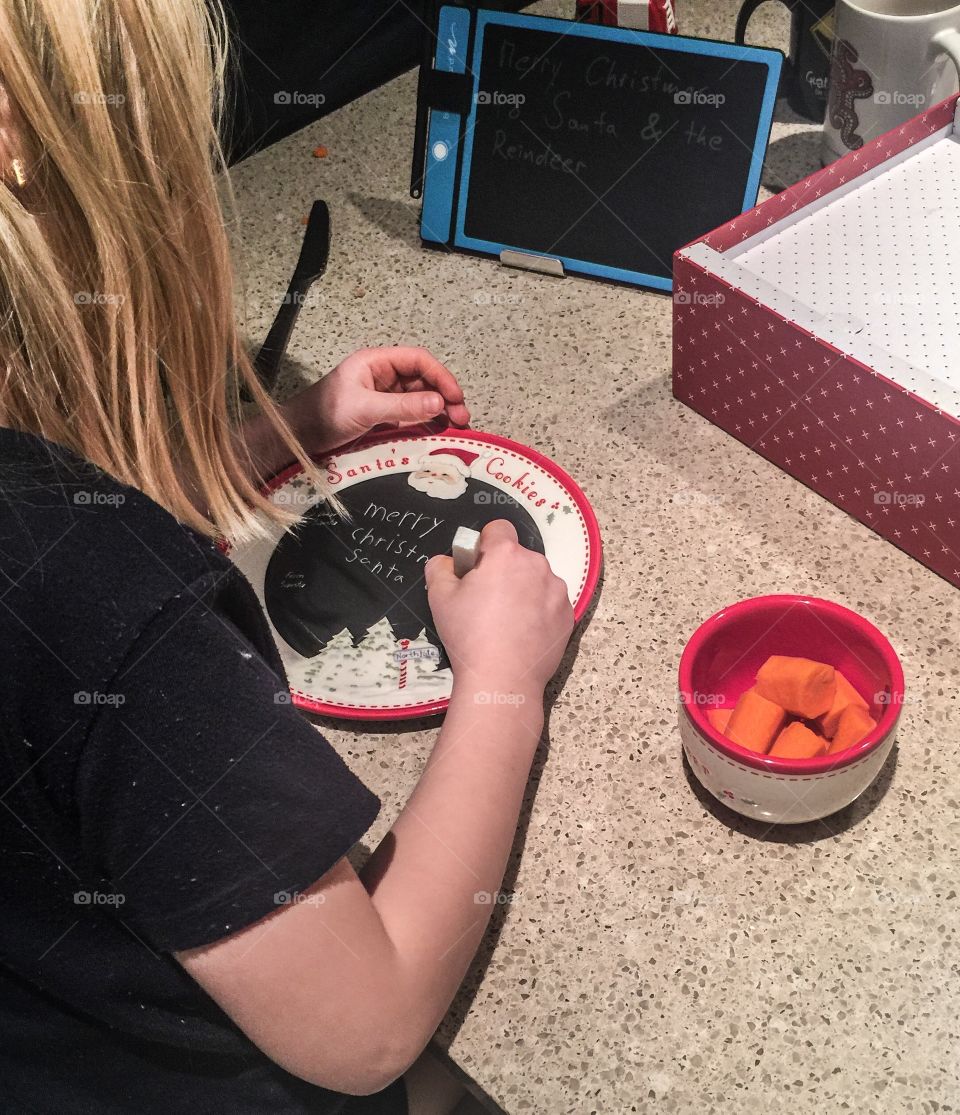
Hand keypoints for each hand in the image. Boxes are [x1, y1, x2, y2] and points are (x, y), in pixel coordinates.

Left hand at [287, 347, 469, 455]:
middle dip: (445, 397)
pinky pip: (411, 415)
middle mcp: (383, 376)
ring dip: (439, 411)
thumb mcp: (365, 409)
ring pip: (420, 399)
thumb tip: (440, 404)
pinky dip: (426, 422)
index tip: (455, 397)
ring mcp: (383, 396)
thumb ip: (402, 406)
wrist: (299, 438)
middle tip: (462, 418)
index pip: (418, 361)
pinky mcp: (382, 415)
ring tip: (456, 427)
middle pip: (423, 380)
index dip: (441, 376)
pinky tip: (438, 431)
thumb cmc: (325, 415)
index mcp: (376, 362)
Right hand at [425, 521, 573, 698]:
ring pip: (536, 579)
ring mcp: (557, 590)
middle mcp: (537, 565)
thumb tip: (447, 562)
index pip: (498, 528)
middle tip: (487, 601)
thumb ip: (440, 568)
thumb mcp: (439, 598)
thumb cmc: (469, 635)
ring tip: (506, 622)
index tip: (476, 569)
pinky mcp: (568, 614)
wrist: (503, 679)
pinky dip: (539, 611)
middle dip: (504, 571)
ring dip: (523, 590)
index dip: (484, 545)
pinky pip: (550, 602)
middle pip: (518, 557)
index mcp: (506, 555)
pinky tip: (523, 634)